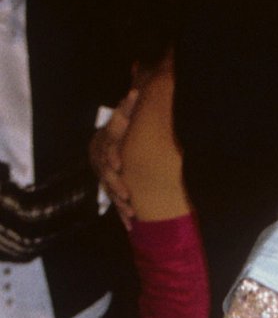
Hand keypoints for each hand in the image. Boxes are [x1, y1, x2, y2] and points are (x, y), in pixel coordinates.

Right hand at [89, 95, 134, 228]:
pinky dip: (122, 214)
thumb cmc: (123, 129)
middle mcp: (102, 160)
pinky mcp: (110, 189)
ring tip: (131, 213)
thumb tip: (135, 91)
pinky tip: (130, 226)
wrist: (110, 143)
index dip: (110, 157)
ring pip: (109, 190)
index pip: (107, 146)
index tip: (118, 163)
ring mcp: (105, 176)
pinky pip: (114, 202)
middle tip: (127, 194)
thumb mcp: (124, 117)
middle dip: (116, 184)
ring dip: (119, 202)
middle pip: (106, 174)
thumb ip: (128, 108)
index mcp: (106, 142)